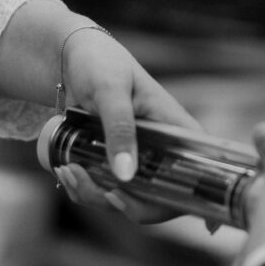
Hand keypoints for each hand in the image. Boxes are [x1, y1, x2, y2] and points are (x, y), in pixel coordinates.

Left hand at [55, 29, 202, 222]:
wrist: (73, 57)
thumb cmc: (101, 63)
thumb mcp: (110, 91)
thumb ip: (120, 129)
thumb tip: (127, 176)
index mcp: (177, 130)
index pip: (198, 176)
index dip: (188, 202)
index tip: (147, 208)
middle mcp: (164, 150)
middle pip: (159, 199)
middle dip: (123, 202)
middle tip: (91, 184)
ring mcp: (140, 160)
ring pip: (127, 199)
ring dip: (94, 195)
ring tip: (68, 170)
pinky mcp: (116, 164)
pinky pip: (106, 191)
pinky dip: (85, 189)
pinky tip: (66, 169)